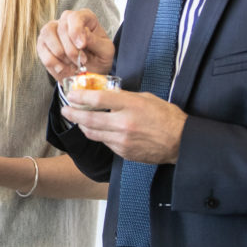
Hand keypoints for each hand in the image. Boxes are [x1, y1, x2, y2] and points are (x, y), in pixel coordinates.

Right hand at [37, 9, 114, 79]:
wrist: (88, 74)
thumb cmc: (99, 59)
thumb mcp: (105, 52)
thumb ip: (95, 41)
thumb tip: (82, 35)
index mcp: (85, 18)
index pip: (75, 17)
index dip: (76, 31)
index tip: (81, 46)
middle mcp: (67, 20)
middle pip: (62, 27)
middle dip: (70, 48)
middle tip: (80, 62)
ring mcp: (53, 30)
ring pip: (47, 33)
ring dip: (59, 53)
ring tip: (71, 65)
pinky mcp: (43, 43)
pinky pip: (41, 49)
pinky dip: (52, 61)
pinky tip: (63, 68)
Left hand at [62, 89, 186, 164]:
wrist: (181, 142)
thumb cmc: (166, 117)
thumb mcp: (146, 98)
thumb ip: (125, 97)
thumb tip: (106, 95)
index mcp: (131, 105)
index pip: (98, 99)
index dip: (80, 96)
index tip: (71, 94)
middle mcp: (124, 123)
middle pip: (89, 118)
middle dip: (73, 113)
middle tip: (66, 109)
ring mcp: (122, 140)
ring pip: (93, 133)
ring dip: (82, 125)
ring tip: (77, 119)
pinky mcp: (124, 152)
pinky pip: (104, 142)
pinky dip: (98, 135)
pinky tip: (96, 130)